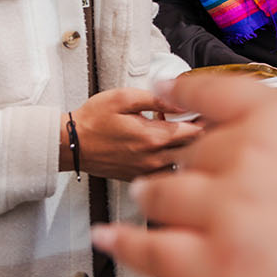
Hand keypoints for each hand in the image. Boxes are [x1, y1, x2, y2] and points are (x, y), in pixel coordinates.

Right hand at [69, 88, 202, 179]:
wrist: (71, 145)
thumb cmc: (93, 120)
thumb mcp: (123, 98)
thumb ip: (156, 99)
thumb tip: (181, 100)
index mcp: (153, 137)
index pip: (195, 132)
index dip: (205, 120)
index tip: (205, 112)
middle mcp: (154, 159)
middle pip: (194, 150)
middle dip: (201, 135)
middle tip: (198, 120)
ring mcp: (147, 172)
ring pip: (182, 164)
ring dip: (188, 150)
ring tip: (179, 134)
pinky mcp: (140, 179)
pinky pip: (167, 173)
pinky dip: (172, 161)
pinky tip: (163, 148)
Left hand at [92, 71, 276, 276]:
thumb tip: (266, 168)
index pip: (210, 92)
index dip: (180, 93)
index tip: (163, 93)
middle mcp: (242, 151)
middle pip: (188, 153)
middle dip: (188, 169)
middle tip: (191, 186)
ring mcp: (222, 207)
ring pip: (162, 195)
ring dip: (157, 200)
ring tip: (153, 206)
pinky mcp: (214, 263)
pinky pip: (152, 248)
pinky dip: (126, 243)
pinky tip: (110, 238)